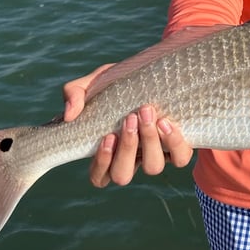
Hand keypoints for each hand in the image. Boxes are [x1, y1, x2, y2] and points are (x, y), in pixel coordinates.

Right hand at [62, 66, 192, 188]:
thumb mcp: (92, 84)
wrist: (154, 73)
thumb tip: (69, 115)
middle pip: (123, 175)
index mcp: (108, 151)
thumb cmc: (116, 84)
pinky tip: (167, 121)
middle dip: (127, 148)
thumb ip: (74, 93)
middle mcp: (132, 159)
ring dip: (150, 141)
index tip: (107, 136)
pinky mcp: (177, 146)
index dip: (102, 163)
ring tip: (147, 112)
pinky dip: (174, 143)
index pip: (100, 176)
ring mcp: (155, 154)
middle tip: (129, 117)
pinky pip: (180, 158)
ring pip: (153, 167)